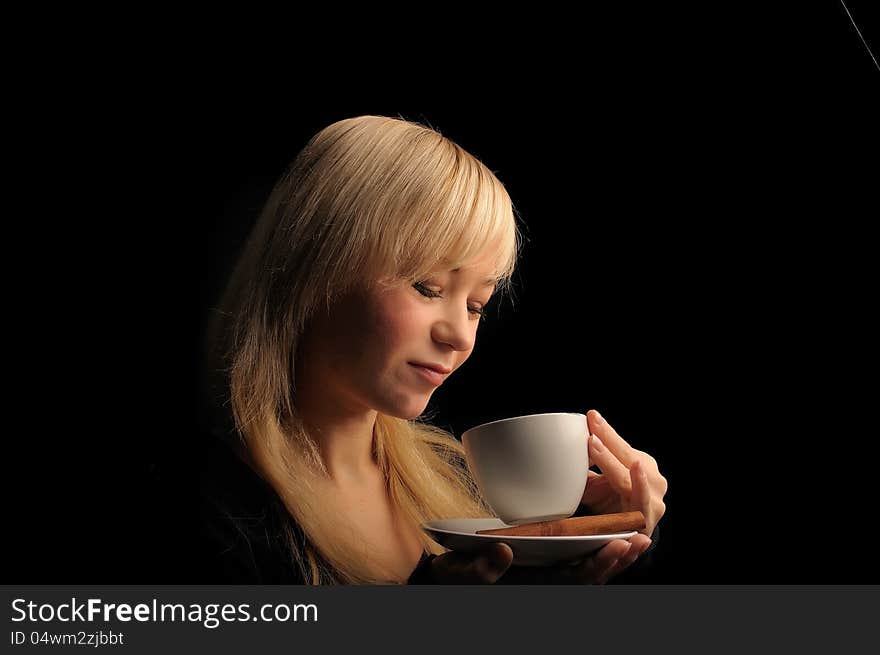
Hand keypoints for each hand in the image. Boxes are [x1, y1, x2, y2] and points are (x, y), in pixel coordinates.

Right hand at [428, 537, 652, 584]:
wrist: (450, 580)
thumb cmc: (456, 578)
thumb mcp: (462, 574)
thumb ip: (482, 569)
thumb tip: (502, 551)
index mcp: (534, 587)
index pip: (574, 580)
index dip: (599, 565)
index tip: (619, 544)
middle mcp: (547, 584)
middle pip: (591, 576)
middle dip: (618, 560)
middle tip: (642, 539)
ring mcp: (548, 576)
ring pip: (589, 568)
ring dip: (615, 554)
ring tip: (639, 535)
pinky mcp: (546, 565)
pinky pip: (579, 559)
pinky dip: (598, 548)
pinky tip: (614, 533)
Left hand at [581, 409, 667, 537]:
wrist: (628, 538)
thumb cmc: (612, 505)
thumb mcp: (596, 484)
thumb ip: (584, 469)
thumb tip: (559, 451)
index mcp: (640, 464)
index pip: (619, 445)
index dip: (605, 431)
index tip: (590, 416)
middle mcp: (652, 478)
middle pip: (625, 456)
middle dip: (607, 440)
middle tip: (591, 426)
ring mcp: (653, 497)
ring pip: (629, 475)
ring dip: (610, 460)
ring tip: (597, 444)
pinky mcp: (648, 516)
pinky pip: (641, 500)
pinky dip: (638, 484)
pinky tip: (637, 469)